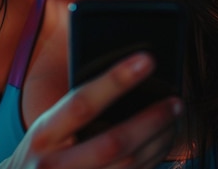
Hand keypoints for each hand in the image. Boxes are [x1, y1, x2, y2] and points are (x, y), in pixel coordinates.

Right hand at [0, 52, 183, 168]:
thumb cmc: (41, 153)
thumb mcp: (45, 129)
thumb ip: (74, 110)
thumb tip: (124, 78)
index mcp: (43, 135)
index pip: (82, 103)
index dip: (116, 80)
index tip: (148, 59)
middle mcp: (54, 166)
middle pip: (115, 142)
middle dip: (152, 120)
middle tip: (176, 101)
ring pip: (130, 166)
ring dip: (159, 142)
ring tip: (174, 121)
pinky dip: (152, 162)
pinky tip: (161, 145)